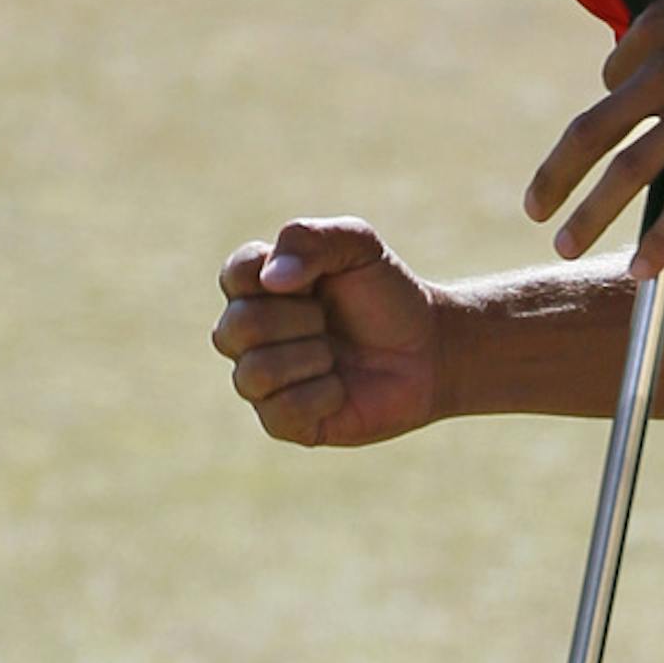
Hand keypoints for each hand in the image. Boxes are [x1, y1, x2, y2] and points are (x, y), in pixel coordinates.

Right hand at [212, 219, 448, 446]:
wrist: (428, 349)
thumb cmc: (386, 294)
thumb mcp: (358, 245)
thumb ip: (309, 239)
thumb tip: (271, 281)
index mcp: (257, 287)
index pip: (235, 276)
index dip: (281, 276)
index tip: (318, 280)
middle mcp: (249, 336)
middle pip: (239, 327)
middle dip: (299, 320)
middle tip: (329, 319)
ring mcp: (263, 382)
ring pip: (254, 374)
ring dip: (310, 358)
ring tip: (336, 354)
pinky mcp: (285, 423)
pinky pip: (282, 411)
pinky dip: (322, 395)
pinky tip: (342, 388)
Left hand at [524, 0, 663, 276]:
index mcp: (653, 28)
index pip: (614, 79)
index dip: (616, 97)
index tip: (628, 113)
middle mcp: (662, 76)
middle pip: (591, 134)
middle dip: (555, 177)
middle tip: (534, 209)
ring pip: (627, 175)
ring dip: (590, 216)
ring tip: (565, 248)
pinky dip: (662, 238)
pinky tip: (640, 269)